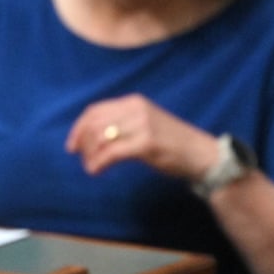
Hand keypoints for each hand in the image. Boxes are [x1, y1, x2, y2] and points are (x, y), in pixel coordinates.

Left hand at [65, 93, 224, 180]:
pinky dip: (99, 162)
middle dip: (82, 143)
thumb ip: (124, 124)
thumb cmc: (175, 144)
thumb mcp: (147, 125)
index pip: (95, 110)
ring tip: (92, 167)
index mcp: (134, 102)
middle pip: (95, 124)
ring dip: (90, 155)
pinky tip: (97, 171)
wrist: (202, 154)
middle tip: (82, 159)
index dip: (78, 127)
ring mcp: (142, 125)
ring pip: (101, 138)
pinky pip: (112, 152)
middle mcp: (136, 109)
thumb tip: (94, 136)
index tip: (71, 145)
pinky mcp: (146, 143)